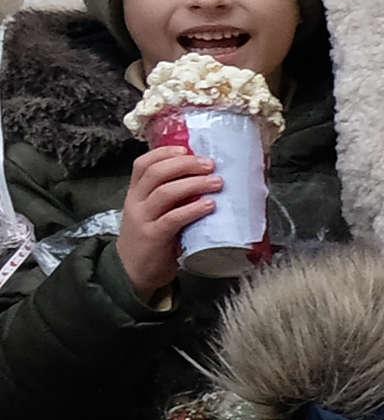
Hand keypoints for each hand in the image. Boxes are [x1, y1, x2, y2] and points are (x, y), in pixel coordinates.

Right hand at [114, 138, 216, 301]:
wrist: (131, 271)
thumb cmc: (151, 239)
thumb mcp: (154, 212)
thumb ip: (170, 198)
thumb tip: (204, 179)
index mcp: (135, 192)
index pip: (142, 164)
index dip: (164, 152)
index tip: (188, 148)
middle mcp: (135, 202)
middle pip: (156, 173)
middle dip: (185, 164)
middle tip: (210, 165)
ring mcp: (142, 219)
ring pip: (165, 192)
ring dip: (194, 184)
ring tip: (217, 182)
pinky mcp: (153, 237)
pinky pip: (173, 218)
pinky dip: (193, 209)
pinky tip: (210, 205)